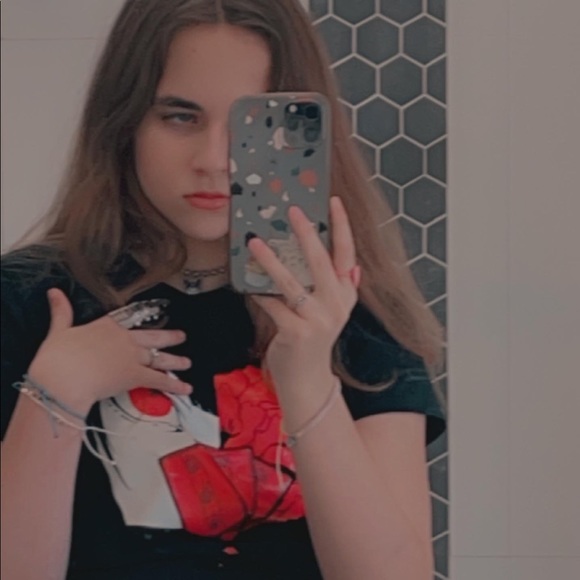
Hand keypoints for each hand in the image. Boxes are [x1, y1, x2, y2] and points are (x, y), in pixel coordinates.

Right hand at [27, 288, 192, 414]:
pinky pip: (160, 380)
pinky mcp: (136, 375)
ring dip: (175, 361)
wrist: (64, 378)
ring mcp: (133, 357)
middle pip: (152, 337)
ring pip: (159, 357)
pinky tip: (186, 388)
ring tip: (187, 362)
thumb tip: (54, 292)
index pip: (127, 323)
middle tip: (181, 336)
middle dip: (169, 337)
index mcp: (107, 326)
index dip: (140, 324)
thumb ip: (61, 312)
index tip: (148, 325)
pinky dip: (175, 385)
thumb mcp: (58, 330)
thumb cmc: (58, 358)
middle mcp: (124, 339)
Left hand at [247, 196, 360, 393]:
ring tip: (255, 241)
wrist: (307, 379)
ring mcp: (318, 320)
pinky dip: (259, 292)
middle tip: (292, 210)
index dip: (342, 227)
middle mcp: (336, 305)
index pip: (347, 255)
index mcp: (346, 295)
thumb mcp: (333, 312)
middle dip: (307, 234)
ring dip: (271, 260)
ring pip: (292, 282)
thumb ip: (343, 289)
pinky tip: (247, 284)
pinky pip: (272, 304)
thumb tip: (353, 266)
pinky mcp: (297, 332)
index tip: (334, 202)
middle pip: (322, 262)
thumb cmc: (313, 339)